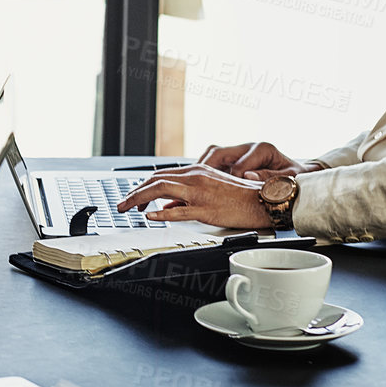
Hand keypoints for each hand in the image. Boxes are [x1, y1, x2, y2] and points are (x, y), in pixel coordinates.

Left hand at [114, 165, 274, 229]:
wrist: (261, 200)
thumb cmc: (239, 196)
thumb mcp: (210, 187)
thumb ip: (188, 194)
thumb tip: (168, 204)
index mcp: (196, 171)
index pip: (161, 175)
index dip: (143, 185)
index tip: (134, 195)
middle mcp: (195, 177)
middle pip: (155, 180)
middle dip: (135, 192)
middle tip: (124, 204)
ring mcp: (199, 192)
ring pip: (160, 190)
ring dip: (139, 198)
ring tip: (128, 208)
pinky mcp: (205, 209)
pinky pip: (178, 210)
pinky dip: (160, 213)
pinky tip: (149, 216)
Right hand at [195, 140, 322, 181]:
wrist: (300, 175)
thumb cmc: (296, 178)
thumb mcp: (290, 179)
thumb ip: (270, 178)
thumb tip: (248, 176)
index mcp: (262, 149)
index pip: (238, 165)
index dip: (231, 181)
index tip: (227, 194)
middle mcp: (247, 147)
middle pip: (217, 153)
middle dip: (206, 170)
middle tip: (199, 186)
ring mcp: (238, 152)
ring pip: (211, 155)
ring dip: (201, 169)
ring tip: (193, 184)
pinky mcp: (233, 159)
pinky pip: (213, 162)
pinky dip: (204, 171)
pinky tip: (199, 183)